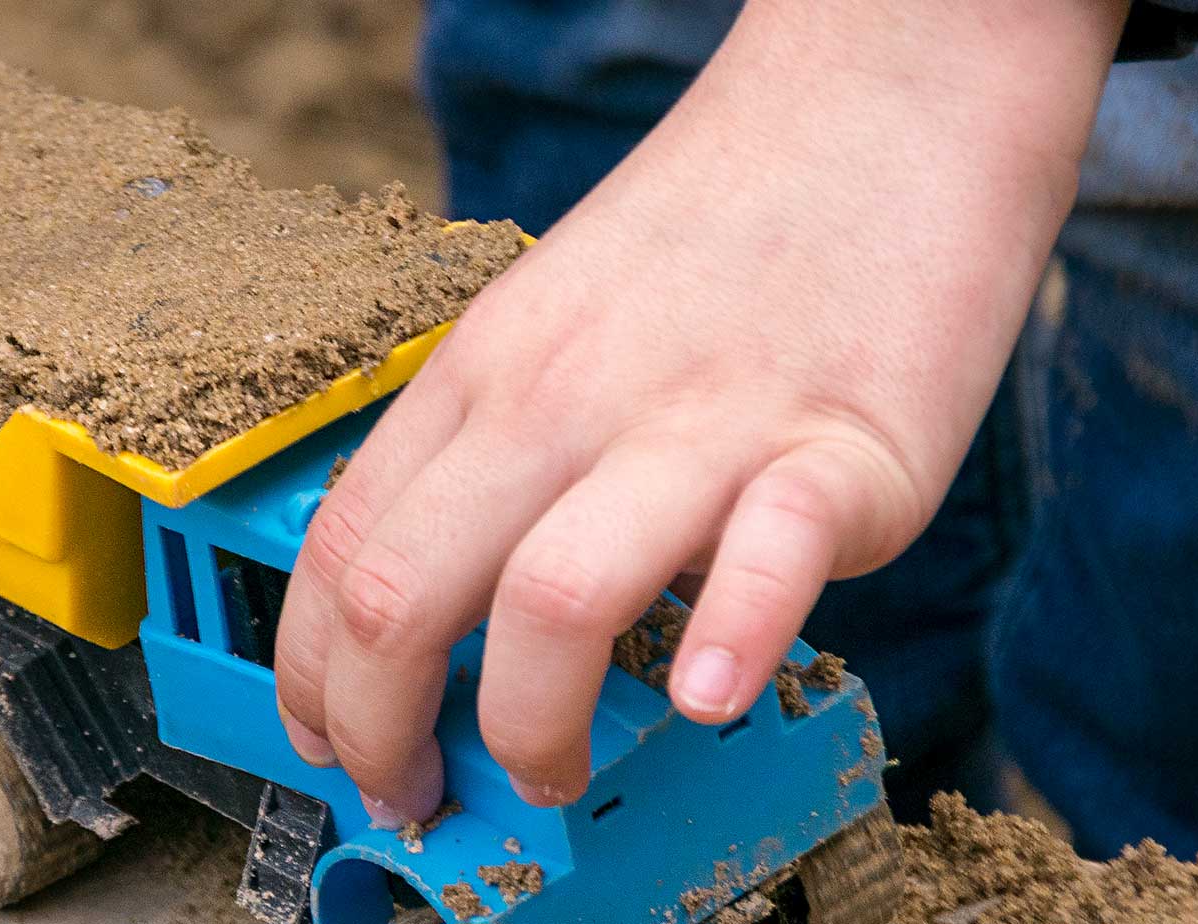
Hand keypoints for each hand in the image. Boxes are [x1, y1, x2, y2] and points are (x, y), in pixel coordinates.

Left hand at [272, 0, 1131, 821]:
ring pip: (551, 602)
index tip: (331, 744)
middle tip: (421, 797)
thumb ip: (506, 451)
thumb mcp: (557, 324)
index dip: (313, 678)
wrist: (884, 96)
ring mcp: (701, 423)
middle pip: (406, 596)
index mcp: (488, 375)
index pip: (342, 551)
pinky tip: (707, 696)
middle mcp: (566, 401)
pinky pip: (766, 556)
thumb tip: (458, 603)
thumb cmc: (727, 231)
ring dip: (531, 731)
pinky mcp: (843, 448)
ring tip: (556, 775)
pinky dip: (728, 642)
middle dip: (382, 734)